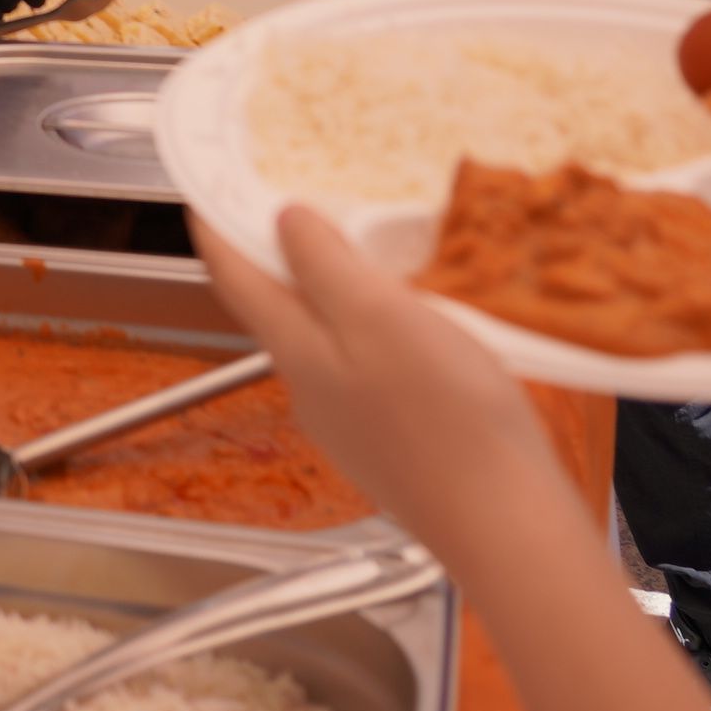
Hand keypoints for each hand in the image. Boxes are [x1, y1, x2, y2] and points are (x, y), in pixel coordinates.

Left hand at [193, 204, 559, 555]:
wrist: (504, 523)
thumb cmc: (447, 416)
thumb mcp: (379, 316)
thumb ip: (324, 266)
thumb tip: (282, 220)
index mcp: (298, 351)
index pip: (234, 277)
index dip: (215, 226)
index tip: (207, 188)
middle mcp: (313, 389)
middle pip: (275, 307)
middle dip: (276, 253)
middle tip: (296, 197)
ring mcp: (351, 421)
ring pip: (323, 337)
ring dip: (330, 288)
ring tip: (363, 245)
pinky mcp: (393, 441)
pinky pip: (365, 366)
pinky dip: (372, 327)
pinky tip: (413, 318)